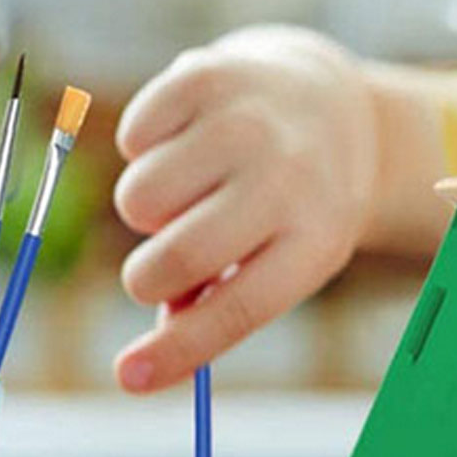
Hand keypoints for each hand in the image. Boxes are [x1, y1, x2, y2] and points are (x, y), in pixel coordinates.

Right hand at [113, 26, 380, 391]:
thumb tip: (146, 364)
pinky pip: (131, 142)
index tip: (129, 378)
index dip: (181, 349)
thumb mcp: (286, 258)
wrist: (327, 104)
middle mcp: (289, 178)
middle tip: (155, 273)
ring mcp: (246, 123)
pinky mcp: (206, 78)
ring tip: (191, 195)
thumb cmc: (297, 204)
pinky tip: (189, 143)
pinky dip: (145, 153)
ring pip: (140, 200)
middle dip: (146, 280)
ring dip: (147, 212)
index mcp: (317, 237)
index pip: (240, 307)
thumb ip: (220, 304)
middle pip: (180, 258)